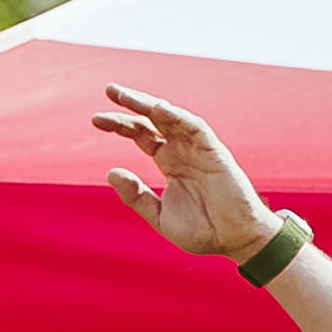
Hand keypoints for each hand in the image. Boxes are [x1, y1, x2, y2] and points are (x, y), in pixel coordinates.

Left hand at [87, 79, 279, 260]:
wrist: (235, 241)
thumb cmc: (203, 231)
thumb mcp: (159, 216)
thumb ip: (136, 196)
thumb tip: (111, 171)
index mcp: (168, 161)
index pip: (141, 134)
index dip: (120, 124)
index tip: (96, 119)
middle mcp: (182, 150)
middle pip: (152, 120)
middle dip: (130, 104)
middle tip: (109, 90)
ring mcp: (198, 148)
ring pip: (171, 118)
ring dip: (149, 104)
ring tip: (125, 96)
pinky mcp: (215, 152)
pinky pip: (195, 128)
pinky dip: (178, 117)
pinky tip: (158, 109)